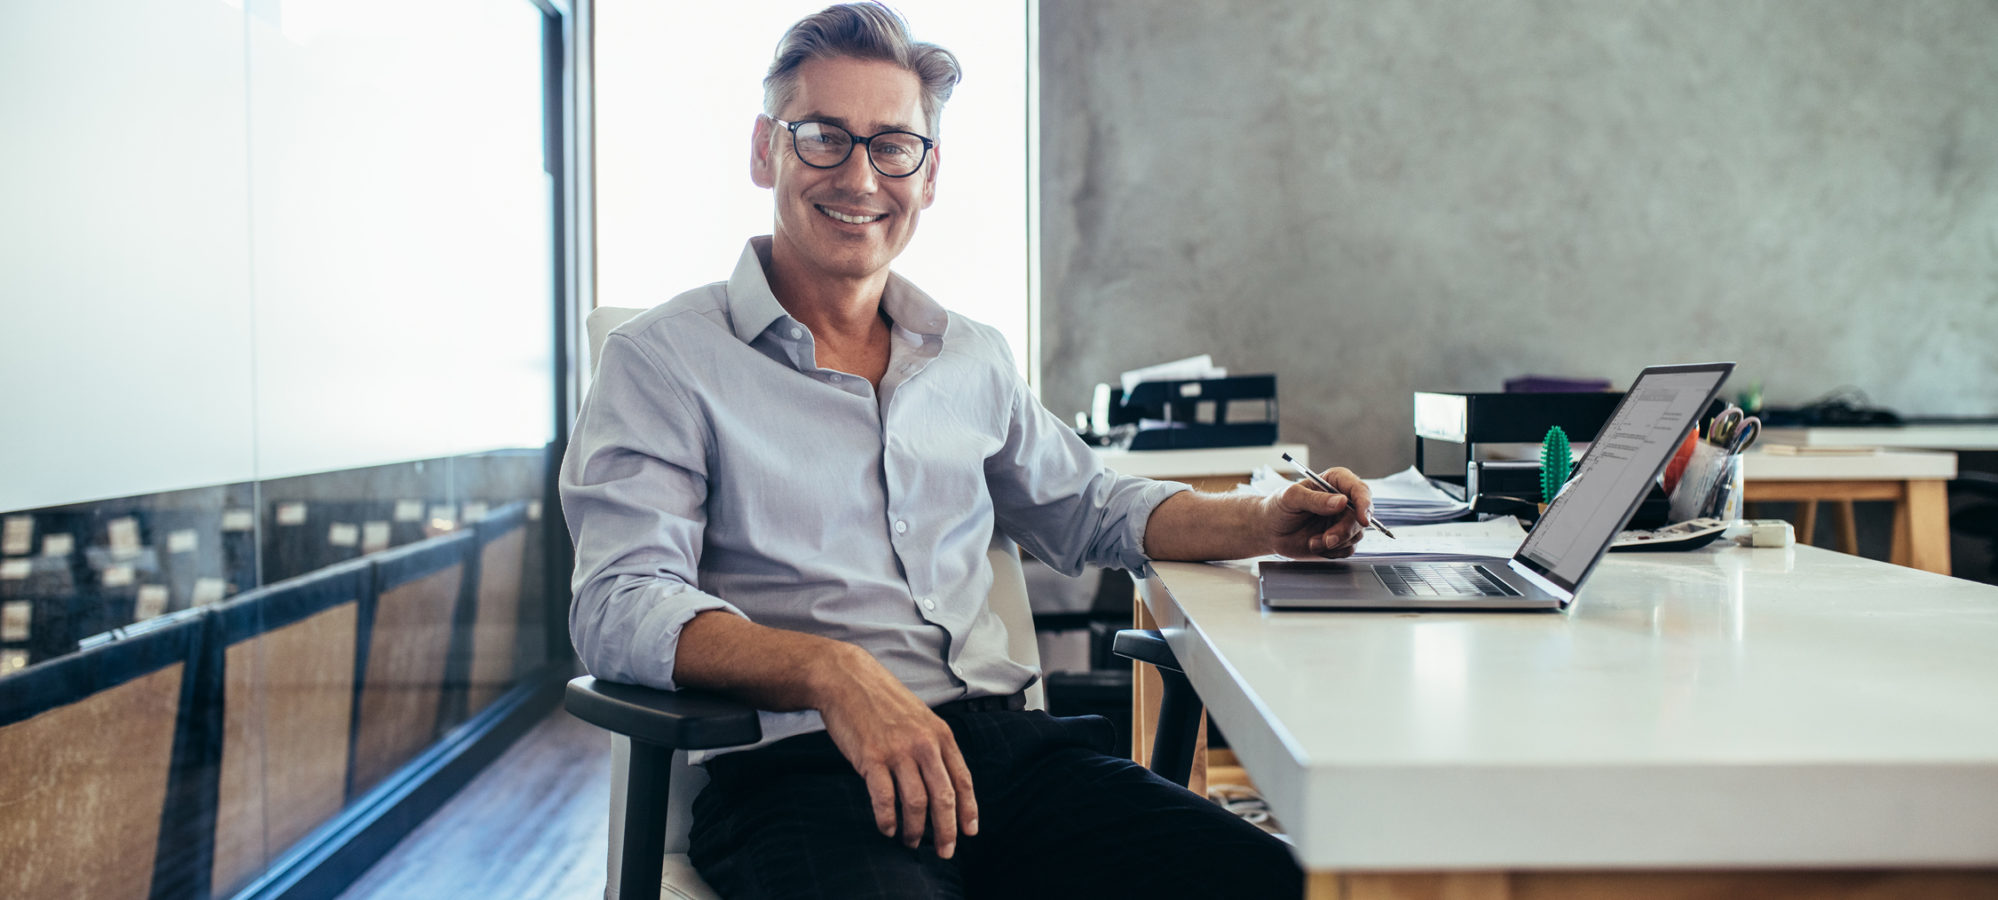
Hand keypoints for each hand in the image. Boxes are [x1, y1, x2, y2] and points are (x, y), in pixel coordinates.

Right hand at [813, 647, 977, 858]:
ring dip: (915, 830)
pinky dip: (887, 820)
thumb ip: (933, 745)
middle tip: (945, 851)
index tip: (969, 832)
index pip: (962, 780)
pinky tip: (887, 828)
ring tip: (911, 842)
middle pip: (943, 797)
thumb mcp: (920, 717)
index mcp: (940, 735)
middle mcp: (924, 744)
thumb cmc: (883, 700)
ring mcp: (898, 751)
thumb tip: (942, 780)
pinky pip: (884, 799)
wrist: (847, 679)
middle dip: (947, 830)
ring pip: (916, 803)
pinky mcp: (871, 758)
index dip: (968, 810)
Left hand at [1262, 466, 1371, 558]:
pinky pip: (1348, 549)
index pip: (1359, 489)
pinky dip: (1332, 552)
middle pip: (1361, 516)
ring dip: (1335, 543)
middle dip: (1345, 531)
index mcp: (1335, 482)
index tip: (1362, 519)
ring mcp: (1343, 521)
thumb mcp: (1291, 498)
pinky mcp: (1340, 539)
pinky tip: (1315, 545)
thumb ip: (1316, 499)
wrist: (1270, 531)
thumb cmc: (1278, 507)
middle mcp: (1343, 501)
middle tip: (1327, 539)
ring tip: (1312, 541)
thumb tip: (1341, 502)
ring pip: (1356, 535)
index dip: (1364, 503)